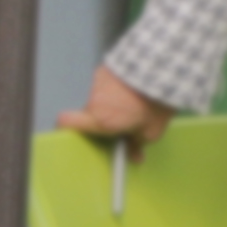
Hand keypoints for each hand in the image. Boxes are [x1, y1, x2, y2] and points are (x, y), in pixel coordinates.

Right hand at [53, 65, 175, 147]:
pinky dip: (113, 88)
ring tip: (131, 101)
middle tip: (122, 121)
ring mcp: (98, 84)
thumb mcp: (150, 132)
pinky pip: (104, 84)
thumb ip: (137, 145)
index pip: (66, 123)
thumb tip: (135, 156)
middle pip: (89, 113)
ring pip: (97, 98)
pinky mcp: (105, 70)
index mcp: (101, 120)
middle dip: (102, 118)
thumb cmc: (154, 104)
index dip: (66, 128)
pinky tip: (130, 88)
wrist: (160, 71)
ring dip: (109, 102)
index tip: (76, 132)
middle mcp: (94, 102)